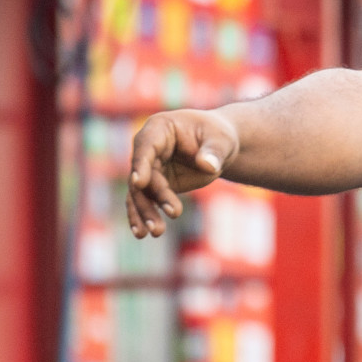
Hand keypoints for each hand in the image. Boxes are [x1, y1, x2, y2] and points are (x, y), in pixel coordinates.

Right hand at [125, 109, 239, 237]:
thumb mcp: (222, 140)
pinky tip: (142, 233)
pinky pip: (145, 200)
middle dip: (150, 199)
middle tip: (159, 222)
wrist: (220, 147)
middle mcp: (148, 147)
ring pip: (141, 192)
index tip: (139, 183)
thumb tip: (207, 165)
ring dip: (145, 212)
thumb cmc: (219, 136)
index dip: (142, 164)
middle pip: (142, 175)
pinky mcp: (155, 184)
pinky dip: (143, 215)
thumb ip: (214, 152)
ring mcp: (149, 167)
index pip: (146, 147)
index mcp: (159, 128)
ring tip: (155, 232)